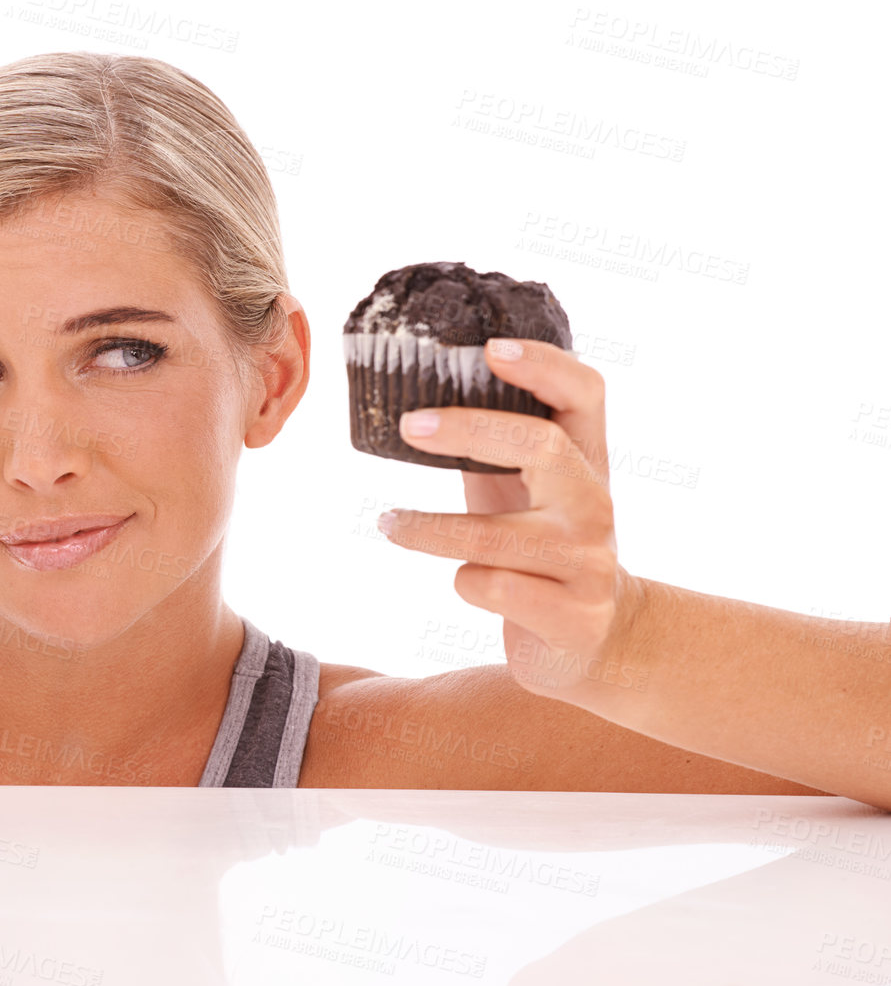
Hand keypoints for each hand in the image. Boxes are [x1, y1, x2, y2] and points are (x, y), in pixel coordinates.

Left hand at [374, 338, 646, 707]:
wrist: (595, 637)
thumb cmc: (540, 542)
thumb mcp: (529, 486)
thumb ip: (497, 443)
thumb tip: (415, 390)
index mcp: (588, 460)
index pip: (584, 393)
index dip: (543, 364)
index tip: (489, 348)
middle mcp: (595, 503)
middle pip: (542, 444)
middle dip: (470, 429)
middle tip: (409, 424)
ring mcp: (586, 562)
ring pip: (495, 535)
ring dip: (428, 528)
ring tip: (389, 522)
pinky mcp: (569, 616)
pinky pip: (492, 587)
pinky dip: (463, 581)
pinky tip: (462, 580)